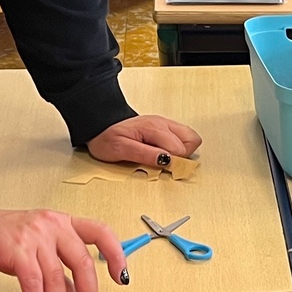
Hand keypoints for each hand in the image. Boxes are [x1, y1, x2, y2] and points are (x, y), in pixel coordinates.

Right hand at [0, 200, 125, 291]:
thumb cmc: (5, 237)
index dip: (116, 255)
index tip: (122, 278)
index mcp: (65, 222)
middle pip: (83, 264)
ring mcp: (35, 236)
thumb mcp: (39, 247)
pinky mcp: (16, 249)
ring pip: (57, 279)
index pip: (101, 233)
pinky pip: (33, 283)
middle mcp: (54, 226)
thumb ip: (59, 267)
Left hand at [86, 114, 203, 168]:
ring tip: (166, 158)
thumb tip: (166, 160)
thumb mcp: (120, 149)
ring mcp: (166, 124)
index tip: (163, 168)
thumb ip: (145, 155)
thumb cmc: (107, 137)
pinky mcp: (166, 128)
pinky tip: (166, 152)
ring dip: (184, 151)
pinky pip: (184, 137)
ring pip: (191, 138)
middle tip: (165, 163)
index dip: (173, 163)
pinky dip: (180, 147)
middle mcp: (163, 123)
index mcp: (153, 127)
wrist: (100, 126)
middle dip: (182, 156)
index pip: (179, 148)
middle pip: (191, 141)